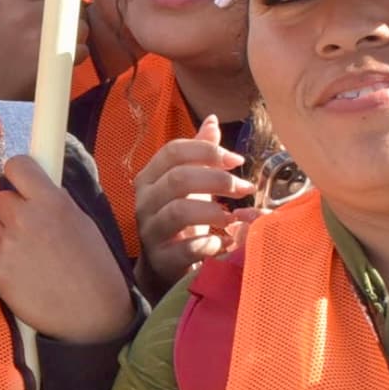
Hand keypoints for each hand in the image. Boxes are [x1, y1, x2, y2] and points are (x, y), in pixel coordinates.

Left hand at [0, 154, 136, 343]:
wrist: (90, 316)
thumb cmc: (94, 269)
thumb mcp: (82, 222)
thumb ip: (53, 202)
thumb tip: (33, 186)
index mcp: (51, 201)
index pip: (16, 165)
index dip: (19, 175)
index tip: (23, 184)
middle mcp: (25, 218)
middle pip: (0, 198)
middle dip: (12, 211)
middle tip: (32, 230)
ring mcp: (7, 245)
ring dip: (7, 238)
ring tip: (32, 259)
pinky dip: (2, 263)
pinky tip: (24, 276)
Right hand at [133, 127, 251, 290]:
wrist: (164, 268)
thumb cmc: (181, 221)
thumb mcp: (190, 185)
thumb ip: (199, 154)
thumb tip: (212, 121)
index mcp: (150, 178)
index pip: (173, 151)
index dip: (207, 151)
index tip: (238, 160)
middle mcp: (144, 202)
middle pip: (179, 178)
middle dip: (218, 180)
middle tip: (244, 188)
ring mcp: (150, 231)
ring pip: (179, 210)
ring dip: (214, 210)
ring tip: (232, 216)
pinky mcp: (161, 260)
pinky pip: (187, 248)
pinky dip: (210, 243)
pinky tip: (224, 242)